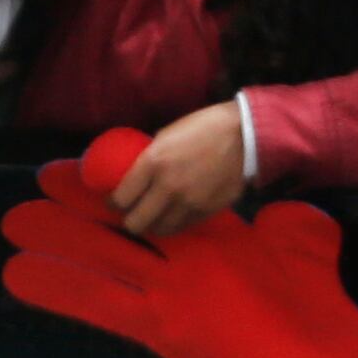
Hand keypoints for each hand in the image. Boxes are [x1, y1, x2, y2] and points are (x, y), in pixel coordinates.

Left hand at [107, 103, 251, 237]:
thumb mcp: (165, 135)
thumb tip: (134, 175)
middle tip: (131, 213)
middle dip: (128, 220)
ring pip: (158, 230)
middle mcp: (168, 187)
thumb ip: (149, 158)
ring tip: (152, 216)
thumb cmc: (202, 127)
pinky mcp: (206, 211)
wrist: (245, 135)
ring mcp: (188, 202)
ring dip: (151, 224)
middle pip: (135, 223)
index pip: (120, 199)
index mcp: (153, 163)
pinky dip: (173, 223)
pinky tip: (172, 215)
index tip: (113, 202)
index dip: (112, 203)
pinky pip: (181, 227)